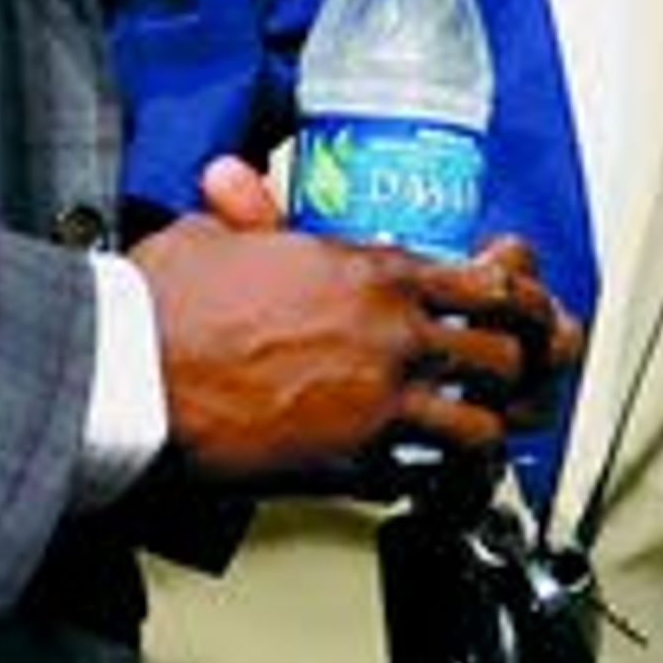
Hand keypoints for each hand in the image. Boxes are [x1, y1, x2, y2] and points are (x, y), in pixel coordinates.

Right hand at [131, 215, 570, 488]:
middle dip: (526, 365)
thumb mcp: (217, 234)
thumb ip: (247, 211)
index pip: (491, 281)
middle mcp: (391, 335)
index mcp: (372, 272)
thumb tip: (233, 182)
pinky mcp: (351, 466)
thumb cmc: (166, 305)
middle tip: (530, 374)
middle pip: (505, 354)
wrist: (132, 376)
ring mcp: (378, 405)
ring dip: (489, 429)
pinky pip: (425, 477)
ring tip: (486, 431)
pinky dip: (436, 480)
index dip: (522, 295)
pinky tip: (431, 478)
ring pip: (482, 426)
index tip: (525, 306)